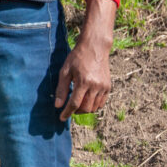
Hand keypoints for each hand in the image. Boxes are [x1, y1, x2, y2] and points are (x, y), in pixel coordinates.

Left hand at [55, 0, 115, 120]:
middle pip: (85, 108)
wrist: (95, 47)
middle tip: (69, 108)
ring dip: (84, 109)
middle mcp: (96, 86)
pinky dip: (93, 105)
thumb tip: (58, 105)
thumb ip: (61, 89)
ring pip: (94, 107)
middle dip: (76, 112)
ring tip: (77, 103)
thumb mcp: (65, 71)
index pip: (75, 104)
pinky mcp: (108, 87)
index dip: (67, 113)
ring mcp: (104, 87)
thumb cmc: (77, 58)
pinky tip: (86, 99)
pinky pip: (101, 103)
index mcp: (84, 81)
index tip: (61, 118)